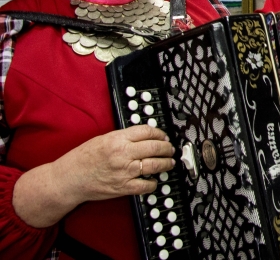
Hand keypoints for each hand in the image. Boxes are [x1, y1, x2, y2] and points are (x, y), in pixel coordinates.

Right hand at [13, 125, 174, 227]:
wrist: (69, 179)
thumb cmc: (83, 158)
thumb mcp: (103, 139)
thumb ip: (124, 136)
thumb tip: (144, 135)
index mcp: (118, 139)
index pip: (148, 131)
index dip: (160, 133)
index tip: (164, 136)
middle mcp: (123, 154)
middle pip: (156, 147)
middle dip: (167, 148)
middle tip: (170, 149)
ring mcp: (125, 172)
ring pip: (155, 165)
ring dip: (166, 163)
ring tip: (169, 162)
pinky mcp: (123, 188)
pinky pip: (146, 186)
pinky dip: (153, 183)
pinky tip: (154, 180)